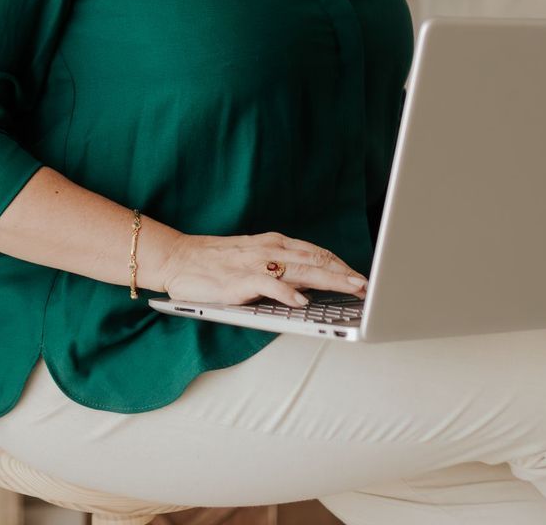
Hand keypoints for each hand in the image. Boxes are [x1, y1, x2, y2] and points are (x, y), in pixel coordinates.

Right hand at [154, 231, 367, 307]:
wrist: (178, 258)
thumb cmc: (213, 262)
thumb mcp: (252, 258)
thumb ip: (278, 269)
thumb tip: (307, 286)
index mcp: (274, 243)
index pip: (315, 252)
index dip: (340, 265)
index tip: (361, 277)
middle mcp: (269, 249)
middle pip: (315, 260)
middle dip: (344, 273)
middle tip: (367, 285)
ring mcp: (255, 263)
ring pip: (301, 270)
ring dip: (330, 279)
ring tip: (351, 288)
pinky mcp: (240, 279)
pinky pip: (269, 285)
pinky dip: (288, 293)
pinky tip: (303, 302)